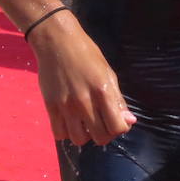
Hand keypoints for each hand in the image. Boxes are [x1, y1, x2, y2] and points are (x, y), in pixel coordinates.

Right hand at [28, 14, 136, 146]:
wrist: (56, 41)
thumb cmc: (86, 54)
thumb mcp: (107, 72)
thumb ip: (118, 99)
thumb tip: (129, 121)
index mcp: (102, 91)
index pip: (117, 127)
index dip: (120, 128)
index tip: (116, 120)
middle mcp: (84, 101)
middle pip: (100, 138)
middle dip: (104, 133)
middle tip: (101, 122)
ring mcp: (65, 105)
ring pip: (79, 140)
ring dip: (84, 135)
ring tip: (84, 122)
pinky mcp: (50, 106)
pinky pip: (59, 134)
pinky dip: (66, 132)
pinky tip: (69, 120)